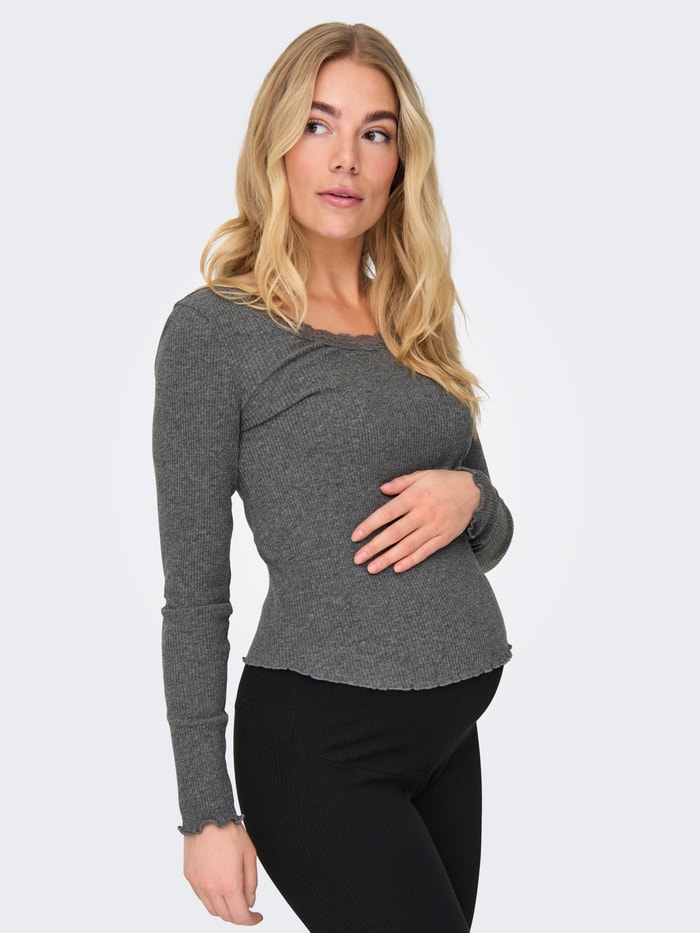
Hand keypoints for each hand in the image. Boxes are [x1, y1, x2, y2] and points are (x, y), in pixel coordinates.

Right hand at [183, 821, 262, 924]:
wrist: (206, 816)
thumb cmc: (229, 831)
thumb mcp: (249, 855)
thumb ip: (251, 882)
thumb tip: (249, 901)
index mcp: (229, 883)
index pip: (240, 916)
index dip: (251, 920)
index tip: (257, 917)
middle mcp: (211, 888)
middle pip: (226, 916)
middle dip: (239, 916)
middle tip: (248, 908)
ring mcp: (198, 884)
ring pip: (212, 910)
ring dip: (225, 909)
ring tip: (234, 897)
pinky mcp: (190, 877)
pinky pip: (201, 897)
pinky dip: (212, 899)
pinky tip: (220, 888)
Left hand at [351, 470, 480, 573]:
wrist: (474, 492)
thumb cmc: (443, 482)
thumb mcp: (422, 475)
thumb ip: (401, 483)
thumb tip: (381, 488)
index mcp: (415, 496)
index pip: (387, 513)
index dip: (370, 525)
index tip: (356, 536)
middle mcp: (423, 513)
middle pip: (394, 533)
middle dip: (374, 547)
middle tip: (358, 559)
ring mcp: (434, 527)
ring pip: (408, 546)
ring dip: (388, 558)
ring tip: (372, 568)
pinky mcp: (444, 537)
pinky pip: (425, 552)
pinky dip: (411, 561)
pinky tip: (397, 568)